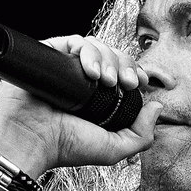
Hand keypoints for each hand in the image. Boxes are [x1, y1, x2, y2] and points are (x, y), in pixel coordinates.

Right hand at [0, 34, 161, 176]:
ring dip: (108, 59)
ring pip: (96, 45)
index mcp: (98, 96)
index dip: (135, 71)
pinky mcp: (49, 56)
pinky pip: (73, 41)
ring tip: (105, 80)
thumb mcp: (113, 149)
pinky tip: (90, 72)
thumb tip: (158, 106)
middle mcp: (83, 80)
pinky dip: (87, 51)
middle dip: (125, 65)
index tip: (140, 82)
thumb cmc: (65, 147)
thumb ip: (142, 134)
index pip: (122, 72)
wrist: (32, 142)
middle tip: (126, 83)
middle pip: (113, 55)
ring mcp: (66, 67)